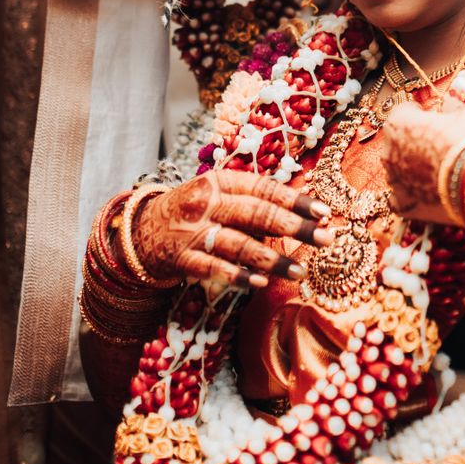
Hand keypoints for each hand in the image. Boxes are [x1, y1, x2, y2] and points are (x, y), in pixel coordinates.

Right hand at [133, 161, 333, 289]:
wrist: (139, 231)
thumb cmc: (191, 212)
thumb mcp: (216, 194)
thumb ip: (251, 199)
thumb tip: (301, 208)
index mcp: (219, 181)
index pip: (263, 188)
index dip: (295, 200)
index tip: (324, 212)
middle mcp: (206, 203)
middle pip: (256, 214)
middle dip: (295, 227)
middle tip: (325, 238)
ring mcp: (193, 232)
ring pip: (239, 244)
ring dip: (273, 258)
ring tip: (299, 270)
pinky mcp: (182, 259)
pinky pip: (215, 268)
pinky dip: (239, 275)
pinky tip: (261, 282)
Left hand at [381, 99, 464, 223]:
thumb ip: (452, 107)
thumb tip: (448, 104)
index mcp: (400, 122)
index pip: (404, 110)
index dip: (420, 112)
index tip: (433, 117)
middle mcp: (390, 150)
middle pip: (398, 141)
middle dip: (415, 141)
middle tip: (440, 144)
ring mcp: (394, 180)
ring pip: (398, 170)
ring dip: (412, 168)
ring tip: (439, 170)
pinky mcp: (404, 205)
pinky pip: (401, 197)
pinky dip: (412, 195)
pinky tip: (428, 193)